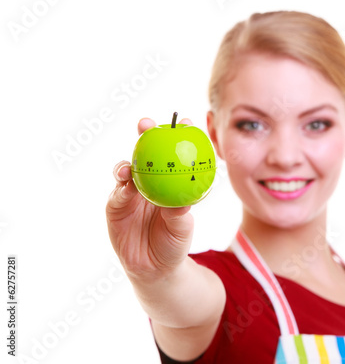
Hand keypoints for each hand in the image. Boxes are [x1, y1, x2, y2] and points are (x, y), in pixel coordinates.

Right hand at [106, 117, 194, 281]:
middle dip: (145, 135)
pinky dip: (121, 187)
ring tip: (132, 160)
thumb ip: (179, 213)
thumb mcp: (182, 228)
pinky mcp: (115, 206)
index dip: (176, 137)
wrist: (155, 268)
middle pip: (145, 153)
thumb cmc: (174, 243)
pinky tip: (125, 182)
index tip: (184, 123)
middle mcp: (148, 183)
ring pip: (127, 169)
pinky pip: (117, 194)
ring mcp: (130, 193)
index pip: (172, 155)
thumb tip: (183, 200)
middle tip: (147, 124)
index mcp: (168, 182)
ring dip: (128, 161)